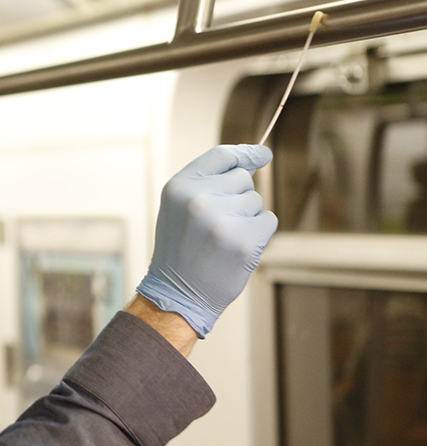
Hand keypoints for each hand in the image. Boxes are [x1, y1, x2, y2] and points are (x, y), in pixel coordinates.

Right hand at [136, 144, 277, 337]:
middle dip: (238, 197)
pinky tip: (237, 248)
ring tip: (223, 239)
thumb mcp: (180, 207)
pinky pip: (268, 220)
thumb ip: (209, 181)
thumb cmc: (181, 248)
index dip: (246, 153)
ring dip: (247, 218)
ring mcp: (221, 220)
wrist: (176, 292)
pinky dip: (259, 234)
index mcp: (179, 187)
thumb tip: (258, 158)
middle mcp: (198, 199)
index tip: (263, 155)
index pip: (221, 155)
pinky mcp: (243, 241)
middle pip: (243, 179)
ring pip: (256, 201)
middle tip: (217, 224)